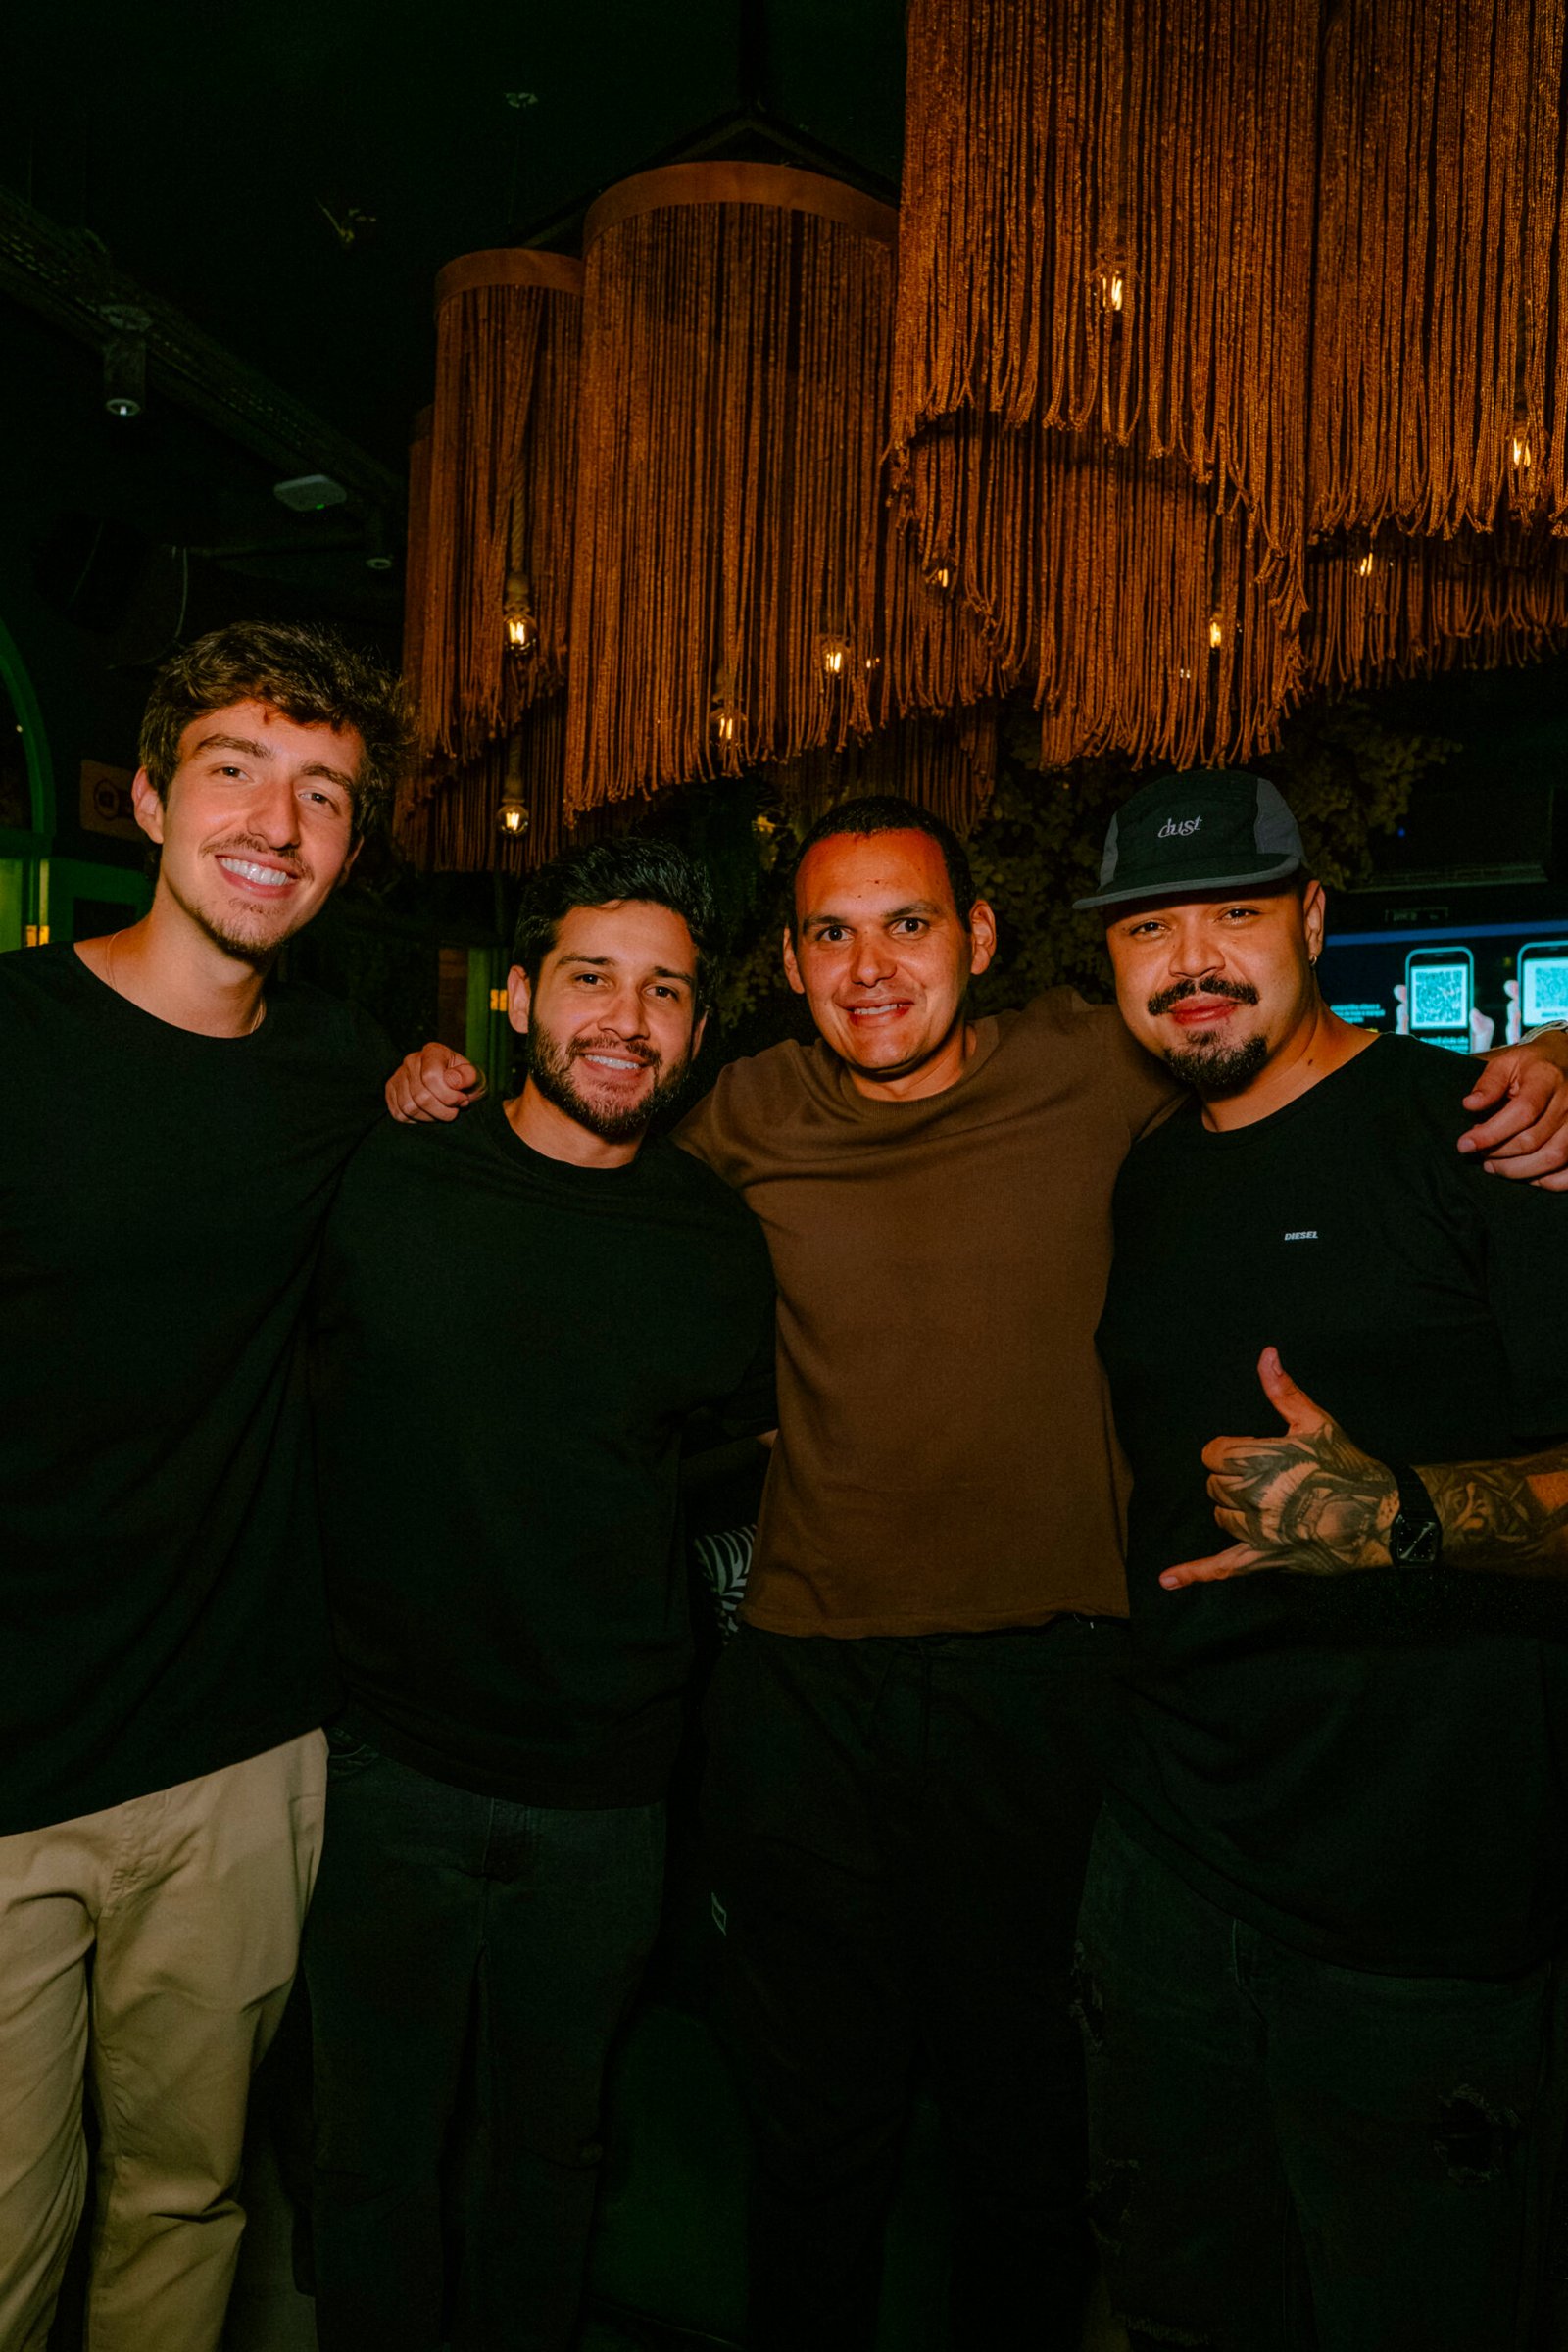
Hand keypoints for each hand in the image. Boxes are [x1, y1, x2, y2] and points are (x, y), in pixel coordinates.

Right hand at [385, 1043, 484, 1123]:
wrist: (454, 1087)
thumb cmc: (465, 1082)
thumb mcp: (475, 1077)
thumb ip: (468, 1076)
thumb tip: (452, 1080)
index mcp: (433, 1052)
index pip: (431, 1077)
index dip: (448, 1096)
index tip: (462, 1100)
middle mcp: (411, 1060)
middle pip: (420, 1096)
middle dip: (443, 1111)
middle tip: (454, 1109)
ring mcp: (398, 1076)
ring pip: (408, 1107)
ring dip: (431, 1117)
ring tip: (443, 1111)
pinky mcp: (390, 1091)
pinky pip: (399, 1114)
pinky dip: (417, 1120)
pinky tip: (429, 1113)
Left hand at [1160, 1349, 1397, 1588]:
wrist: (1381, 1516)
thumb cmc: (1348, 1467)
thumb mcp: (1316, 1422)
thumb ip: (1282, 1390)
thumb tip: (1266, 1354)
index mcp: (1262, 1459)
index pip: (1213, 1453)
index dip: (1228, 1452)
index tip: (1248, 1454)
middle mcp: (1255, 1495)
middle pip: (1215, 1485)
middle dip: (1233, 1479)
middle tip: (1268, 1478)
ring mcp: (1258, 1531)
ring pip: (1221, 1516)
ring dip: (1233, 1509)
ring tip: (1268, 1503)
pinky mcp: (1265, 1559)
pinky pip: (1222, 1569)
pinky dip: (1193, 1574)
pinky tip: (1167, 1579)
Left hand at [1460, 1032, 1567, 1188]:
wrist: (1566, 1061)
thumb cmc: (1532, 1066)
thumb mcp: (1506, 1063)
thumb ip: (1488, 1084)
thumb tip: (1470, 1105)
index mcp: (1547, 1079)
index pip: (1521, 1112)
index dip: (1490, 1133)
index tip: (1464, 1144)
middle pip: (1533, 1140)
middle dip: (1498, 1153)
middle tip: (1479, 1154)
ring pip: (1552, 1158)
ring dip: (1518, 1170)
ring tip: (1494, 1166)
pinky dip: (1549, 1181)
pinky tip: (1528, 1176)